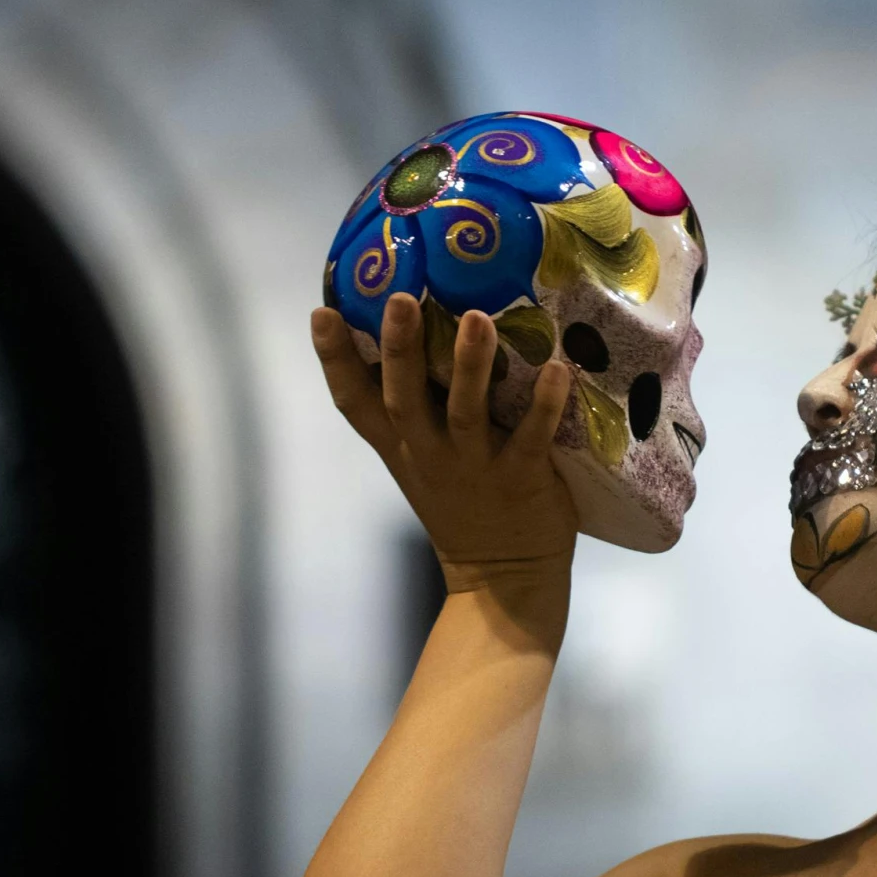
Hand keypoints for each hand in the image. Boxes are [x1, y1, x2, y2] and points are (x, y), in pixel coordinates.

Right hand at [312, 296, 577, 588]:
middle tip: (400, 298)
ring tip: (476, 319)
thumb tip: (416, 338)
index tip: (321, 313)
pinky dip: (544, 404)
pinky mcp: (522, 479)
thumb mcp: (421, 461)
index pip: (355, 403)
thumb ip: (416, 410)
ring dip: (470, 365)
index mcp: (402, 447)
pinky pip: (531, 437)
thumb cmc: (465, 503)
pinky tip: (555, 369)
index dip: (334, 361)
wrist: (503, 578)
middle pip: (404, 398)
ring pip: (465, 412)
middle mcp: (430, 454)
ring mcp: (475, 467)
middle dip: (400, 349)